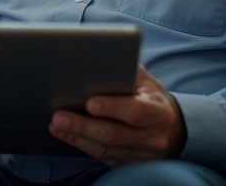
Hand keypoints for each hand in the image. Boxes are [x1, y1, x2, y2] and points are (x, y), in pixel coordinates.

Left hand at [48, 65, 185, 166]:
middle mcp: (152, 137)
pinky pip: (101, 156)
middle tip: (58, 116)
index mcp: (159, 112)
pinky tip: (64, 134)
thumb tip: (95, 62)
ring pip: (104, 148)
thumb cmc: (150, 96)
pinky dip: (80, 144)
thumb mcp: (147, 81)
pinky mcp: (127, 162)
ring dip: (76, 136)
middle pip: (114, 134)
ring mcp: (140, 154)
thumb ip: (126, 72)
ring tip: (55, 124)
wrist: (170, 127)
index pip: (135, 112)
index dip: (112, 107)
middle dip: (83, 125)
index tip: (89, 102)